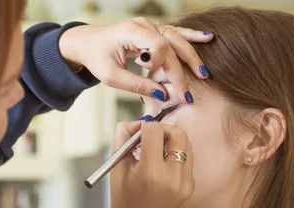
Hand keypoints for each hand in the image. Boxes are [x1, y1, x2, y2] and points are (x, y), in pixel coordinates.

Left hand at [59, 18, 212, 102]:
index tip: (154, 77)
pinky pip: (175, 33)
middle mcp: (144, 25)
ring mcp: (150, 26)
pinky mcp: (153, 31)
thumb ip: (136, 85)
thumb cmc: (96, 57)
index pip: (158, 45)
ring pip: (177, 39)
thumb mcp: (111, 76)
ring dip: (191, 56)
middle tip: (188, 93)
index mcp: (132, 31)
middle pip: (172, 45)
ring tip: (203, 73)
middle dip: (182, 70)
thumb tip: (162, 95)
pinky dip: (191, 37)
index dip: (160, 63)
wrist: (87, 42)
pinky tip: (206, 38)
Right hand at [104, 120, 194, 207]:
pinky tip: (161, 171)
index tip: (136, 136)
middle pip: (178, 133)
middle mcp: (172, 177)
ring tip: (155, 154)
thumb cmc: (123, 202)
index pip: (154, 131)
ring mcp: (185, 184)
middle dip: (163, 130)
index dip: (143, 128)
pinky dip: (175, 158)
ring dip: (171, 142)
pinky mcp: (191, 188)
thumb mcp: (116, 168)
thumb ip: (123, 138)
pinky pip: (187, 161)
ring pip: (186, 145)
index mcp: (150, 173)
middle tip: (150, 139)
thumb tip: (137, 122)